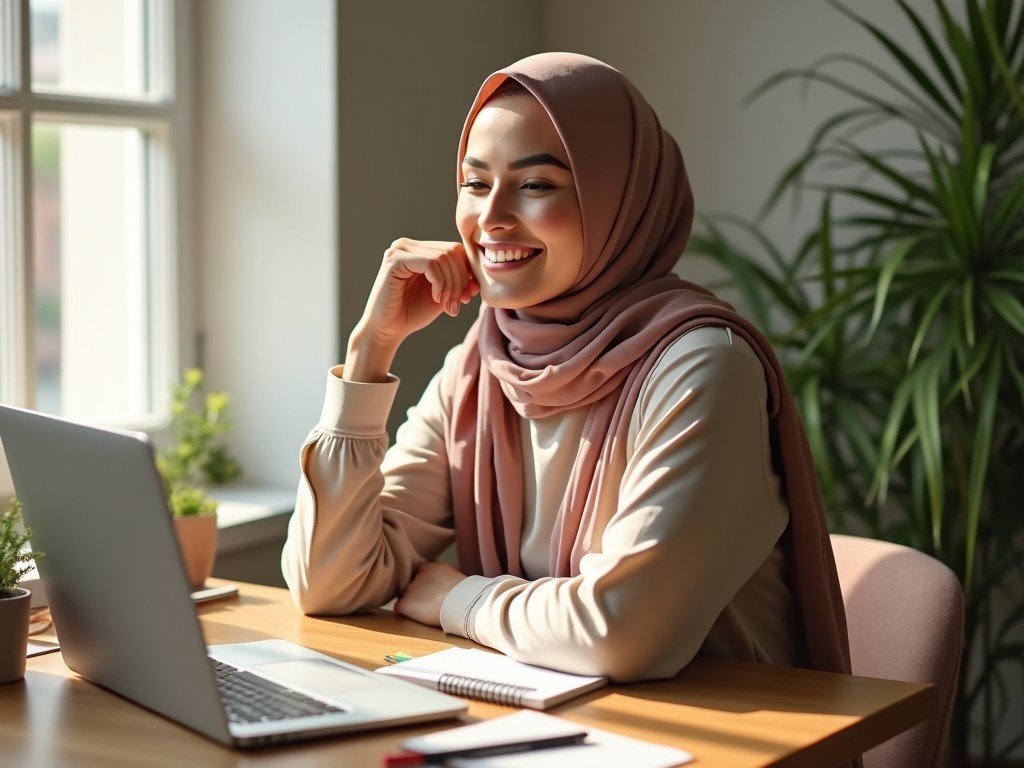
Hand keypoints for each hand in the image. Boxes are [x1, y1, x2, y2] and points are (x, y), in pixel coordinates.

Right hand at [345, 239, 478, 381]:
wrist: (388, 330)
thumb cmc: (413, 313)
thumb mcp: (444, 295)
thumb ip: (460, 282)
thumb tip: (477, 277)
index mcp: (420, 250)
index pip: (455, 250)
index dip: (466, 273)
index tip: (466, 297)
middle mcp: (408, 245)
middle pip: (452, 252)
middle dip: (460, 281)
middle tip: (456, 305)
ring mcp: (400, 249)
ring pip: (443, 258)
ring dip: (452, 285)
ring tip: (447, 306)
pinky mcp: (394, 259)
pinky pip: (431, 263)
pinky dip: (440, 283)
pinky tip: (436, 298)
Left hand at [394, 561, 467, 626]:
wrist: (462, 601)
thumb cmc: (464, 591)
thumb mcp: (452, 574)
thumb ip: (442, 574)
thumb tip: (444, 580)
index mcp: (426, 566)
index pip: (417, 574)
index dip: (423, 584)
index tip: (431, 592)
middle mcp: (414, 576)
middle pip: (409, 585)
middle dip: (416, 593)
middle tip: (428, 602)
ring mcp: (408, 589)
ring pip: (405, 597)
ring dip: (411, 603)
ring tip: (425, 611)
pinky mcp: (405, 604)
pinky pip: (399, 609)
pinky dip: (405, 613)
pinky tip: (417, 617)